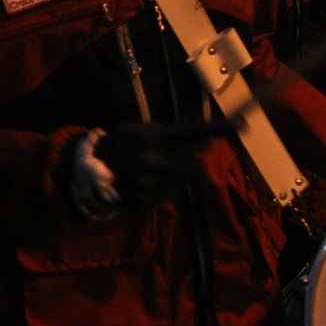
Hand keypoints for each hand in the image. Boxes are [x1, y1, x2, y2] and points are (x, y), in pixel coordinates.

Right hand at [84, 118, 232, 210]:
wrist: (85, 170)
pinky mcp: (140, 201)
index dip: (217, 129)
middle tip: (179, 158)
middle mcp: (151, 162)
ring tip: (153, 169)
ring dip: (176, 177)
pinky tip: (145, 182)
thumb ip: (171, 137)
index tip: (240, 124)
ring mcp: (145, 184)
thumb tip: (206, 143)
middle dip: (191, 163)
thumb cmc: (122, 144)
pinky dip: (163, 189)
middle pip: (194, 166)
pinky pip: (167, 196)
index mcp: (151, 139)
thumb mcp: (143, 131)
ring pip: (182, 183)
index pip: (192, 132)